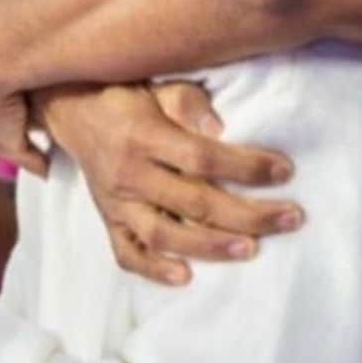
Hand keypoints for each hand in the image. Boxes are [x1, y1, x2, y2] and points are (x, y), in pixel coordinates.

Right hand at [35, 81, 302, 284]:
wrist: (70, 110)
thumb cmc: (124, 95)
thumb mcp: (155, 85)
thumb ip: (187, 102)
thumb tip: (221, 127)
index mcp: (144, 136)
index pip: (202, 158)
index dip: (247, 167)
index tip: (285, 171)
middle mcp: (129, 174)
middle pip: (195, 202)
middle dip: (248, 214)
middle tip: (291, 218)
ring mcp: (116, 203)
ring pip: (165, 235)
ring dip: (211, 247)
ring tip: (251, 250)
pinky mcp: (108, 220)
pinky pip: (128, 253)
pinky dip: (155, 270)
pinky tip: (186, 278)